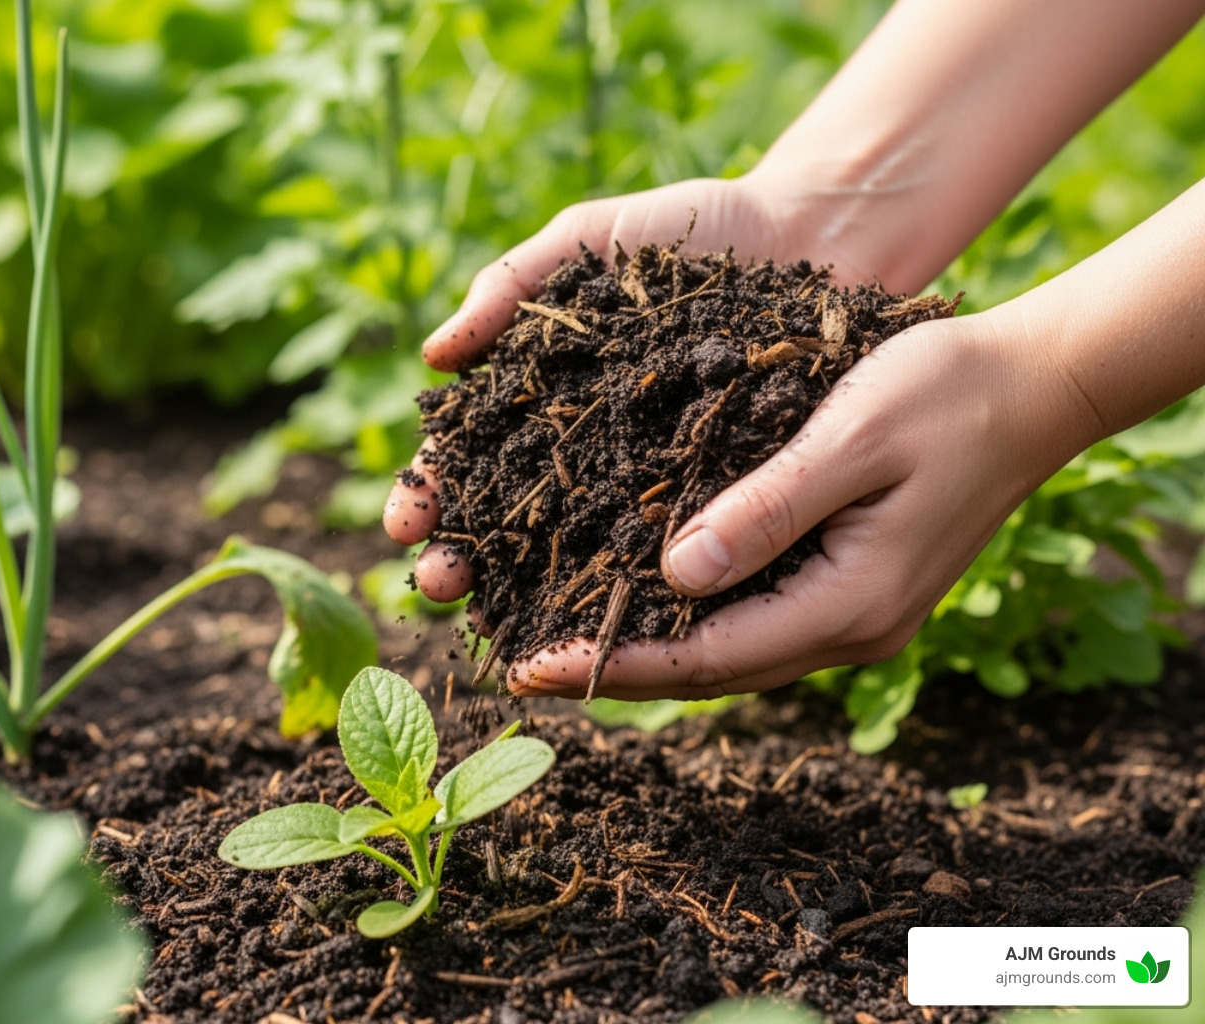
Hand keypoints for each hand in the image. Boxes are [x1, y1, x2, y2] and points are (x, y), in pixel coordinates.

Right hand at [384, 174, 879, 604]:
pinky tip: (596, 621)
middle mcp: (581, 453)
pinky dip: (627, 590)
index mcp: (536, 398)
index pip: (464, 458)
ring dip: (526, 594)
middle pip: (503, 521)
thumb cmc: (689, 230)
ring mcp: (643, 482)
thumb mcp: (588, 241)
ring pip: (573, 553)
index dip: (430, 493)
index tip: (406, 521)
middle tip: (439, 584)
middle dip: (462, 558)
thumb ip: (509, 285)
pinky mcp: (710, 498)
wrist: (808, 236)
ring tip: (493, 622)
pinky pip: (662, 549)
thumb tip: (435, 355)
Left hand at [507, 309, 1092, 697]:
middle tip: (518, 667)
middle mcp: (851, 629)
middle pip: (708, 673)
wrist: (1033, 387)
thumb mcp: (852, 436)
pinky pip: (751, 621)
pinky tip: (636, 599)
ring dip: (644, 653)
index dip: (612, 663)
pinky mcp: (850, 587)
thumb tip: (673, 576)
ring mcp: (855, 615)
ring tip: (557, 642)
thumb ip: (768, 508)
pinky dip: (687, 620)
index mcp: (851, 603)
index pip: (705, 657)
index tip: (528, 664)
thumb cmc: (945, 393)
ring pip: (727, 655)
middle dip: (612, 672)